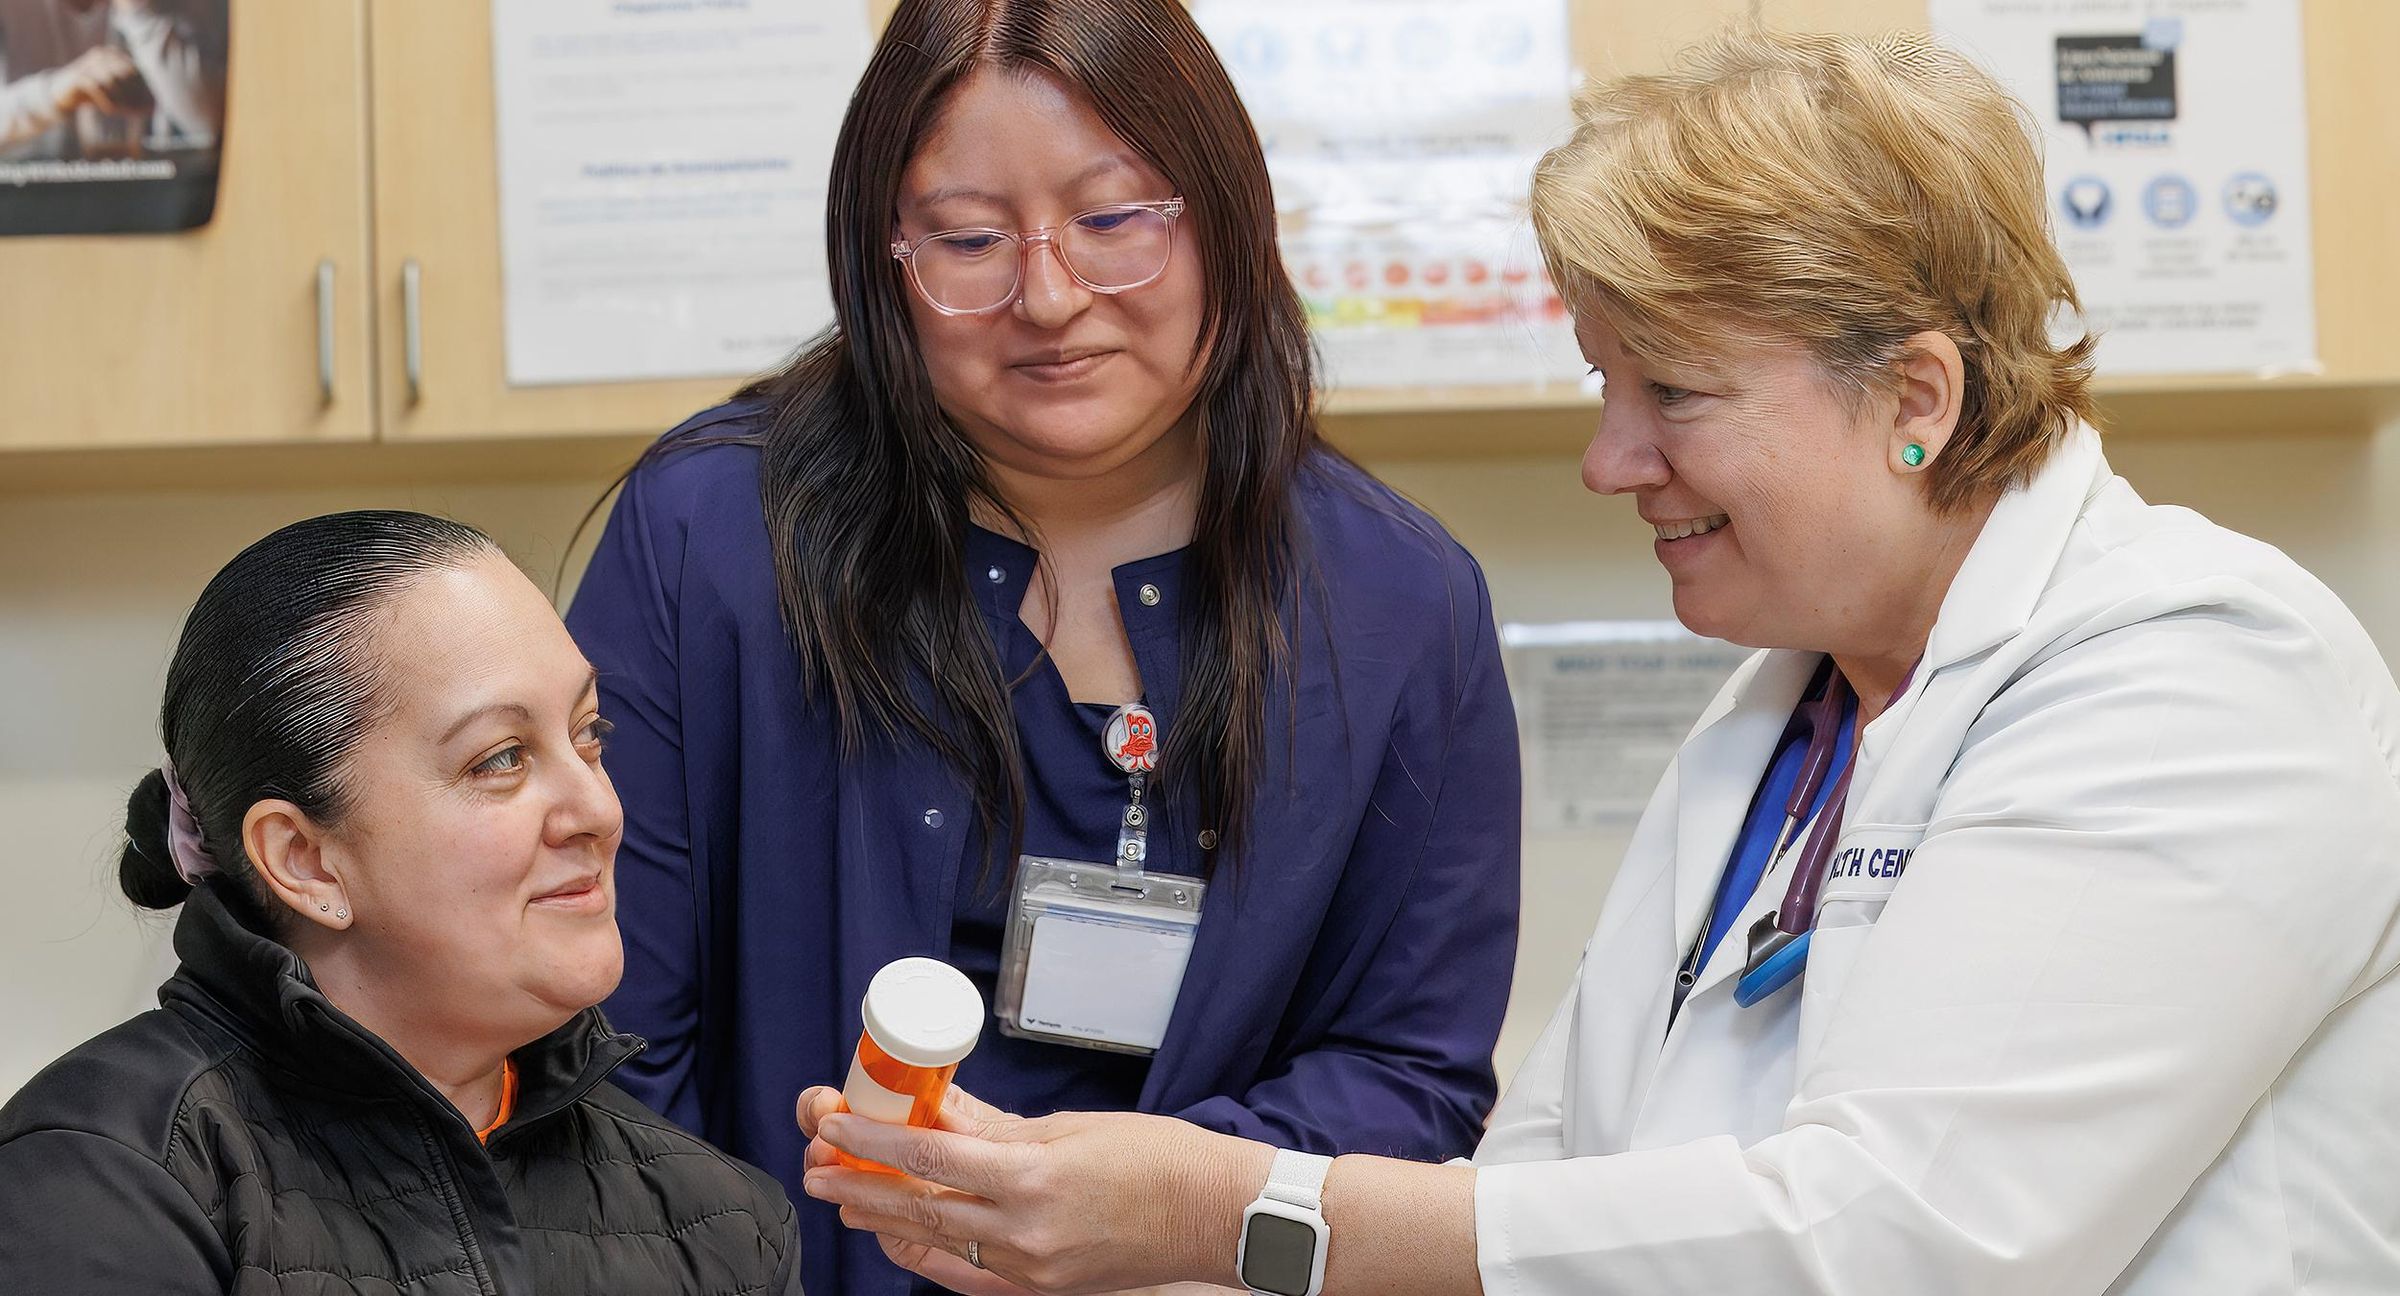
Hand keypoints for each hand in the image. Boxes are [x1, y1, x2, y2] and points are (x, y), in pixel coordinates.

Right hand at [50, 46, 140, 115]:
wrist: (64, 94)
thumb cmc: (96, 95)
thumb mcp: (118, 96)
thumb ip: (135, 99)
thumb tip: (152, 108)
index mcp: (116, 55)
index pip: (137, 73)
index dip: (143, 91)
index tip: (146, 109)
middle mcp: (103, 55)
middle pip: (127, 75)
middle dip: (133, 95)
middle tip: (134, 112)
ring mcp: (89, 63)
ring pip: (112, 80)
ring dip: (120, 100)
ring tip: (121, 112)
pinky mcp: (78, 75)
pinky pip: (97, 87)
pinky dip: (107, 101)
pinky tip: (110, 111)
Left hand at [797, 1084, 1272, 1294]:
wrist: (1214, 1217)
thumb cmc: (1159, 1161)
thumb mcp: (1070, 1127)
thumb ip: (994, 1125)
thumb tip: (934, 1107)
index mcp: (1033, 1176)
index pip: (927, 1155)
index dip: (870, 1138)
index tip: (832, 1121)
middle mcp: (1023, 1230)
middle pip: (915, 1209)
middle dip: (856, 1184)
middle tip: (816, 1162)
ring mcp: (1030, 1267)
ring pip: (933, 1243)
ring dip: (882, 1218)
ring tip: (846, 1193)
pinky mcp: (1039, 1286)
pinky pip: (965, 1266)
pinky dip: (928, 1245)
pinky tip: (906, 1229)